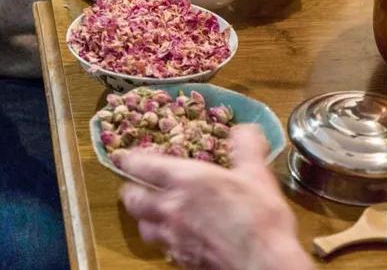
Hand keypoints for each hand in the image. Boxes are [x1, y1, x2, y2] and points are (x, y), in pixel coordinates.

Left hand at [119, 125, 312, 269]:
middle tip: (136, 184)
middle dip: (131, 190)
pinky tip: (178, 235)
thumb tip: (245, 130)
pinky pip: (162, 248)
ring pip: (143, 227)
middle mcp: (171, 209)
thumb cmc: (258, 218)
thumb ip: (246, 146)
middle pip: (132, 199)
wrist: (262, 264)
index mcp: (184, 180)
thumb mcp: (256, 172)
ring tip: (153, 211)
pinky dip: (164, 240)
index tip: (124, 156)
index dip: (129, 159)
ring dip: (145, 217)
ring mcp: (174, 238)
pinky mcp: (182, 260)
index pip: (142, 166)